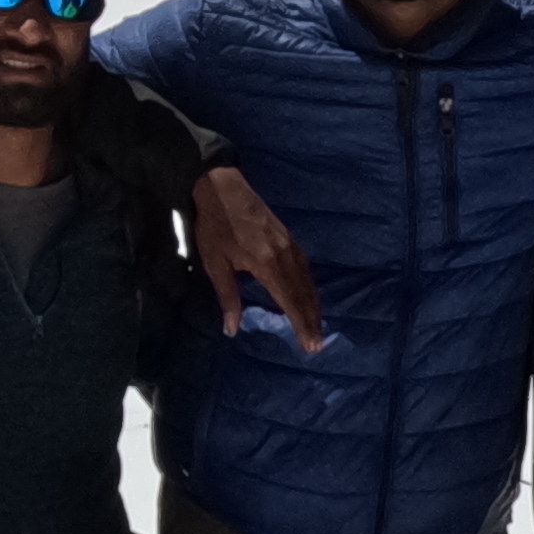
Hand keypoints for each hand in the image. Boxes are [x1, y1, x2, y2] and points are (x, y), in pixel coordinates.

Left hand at [187, 161, 326, 348]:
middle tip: (318, 344)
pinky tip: (309, 294)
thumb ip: (228, 297)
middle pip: (303, 293)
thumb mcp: (215, 264)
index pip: (289, 300)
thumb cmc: (215, 227)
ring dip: (313, 304)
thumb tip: (232, 329)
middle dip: (311, 319)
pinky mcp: (288, 237)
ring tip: (317, 325)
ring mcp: (289, 244)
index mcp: (267, 263)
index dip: (300, 324)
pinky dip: (310, 285)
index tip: (309, 344)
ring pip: (307, 280)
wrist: (223, 188)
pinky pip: (305, 267)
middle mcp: (285, 255)